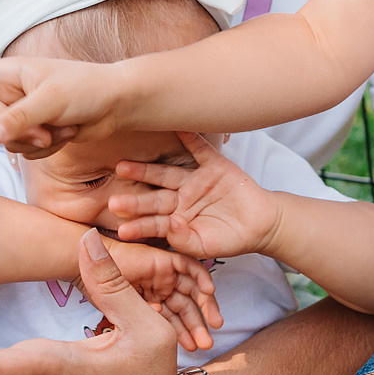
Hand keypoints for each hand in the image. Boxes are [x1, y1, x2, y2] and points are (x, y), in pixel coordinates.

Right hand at [0, 57, 134, 157]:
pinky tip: (67, 133)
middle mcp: (11, 92)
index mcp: (9, 72)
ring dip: (37, 142)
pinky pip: (26, 153)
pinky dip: (47, 149)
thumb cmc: (87, 89)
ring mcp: (23, 114)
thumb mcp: (51, 101)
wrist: (117, 103)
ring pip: (8, 143)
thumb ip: (18, 118)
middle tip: (49, 128)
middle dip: (18, 133)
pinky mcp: (36, 132)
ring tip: (64, 126)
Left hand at [109, 132, 283, 261]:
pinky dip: (189, 138)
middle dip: (134, 199)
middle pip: (154, 196)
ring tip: (122, 166)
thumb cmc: (230, 239)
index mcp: (176, 218)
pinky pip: (199, 149)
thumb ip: (186, 240)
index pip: (153, 222)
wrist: (261, 225)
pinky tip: (175, 128)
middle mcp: (180, 197)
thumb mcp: (206, 246)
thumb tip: (171, 227)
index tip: (121, 230)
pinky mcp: (214, 165)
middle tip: (112, 200)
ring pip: (166, 174)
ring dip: (146, 169)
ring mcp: (195, 180)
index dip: (139, 225)